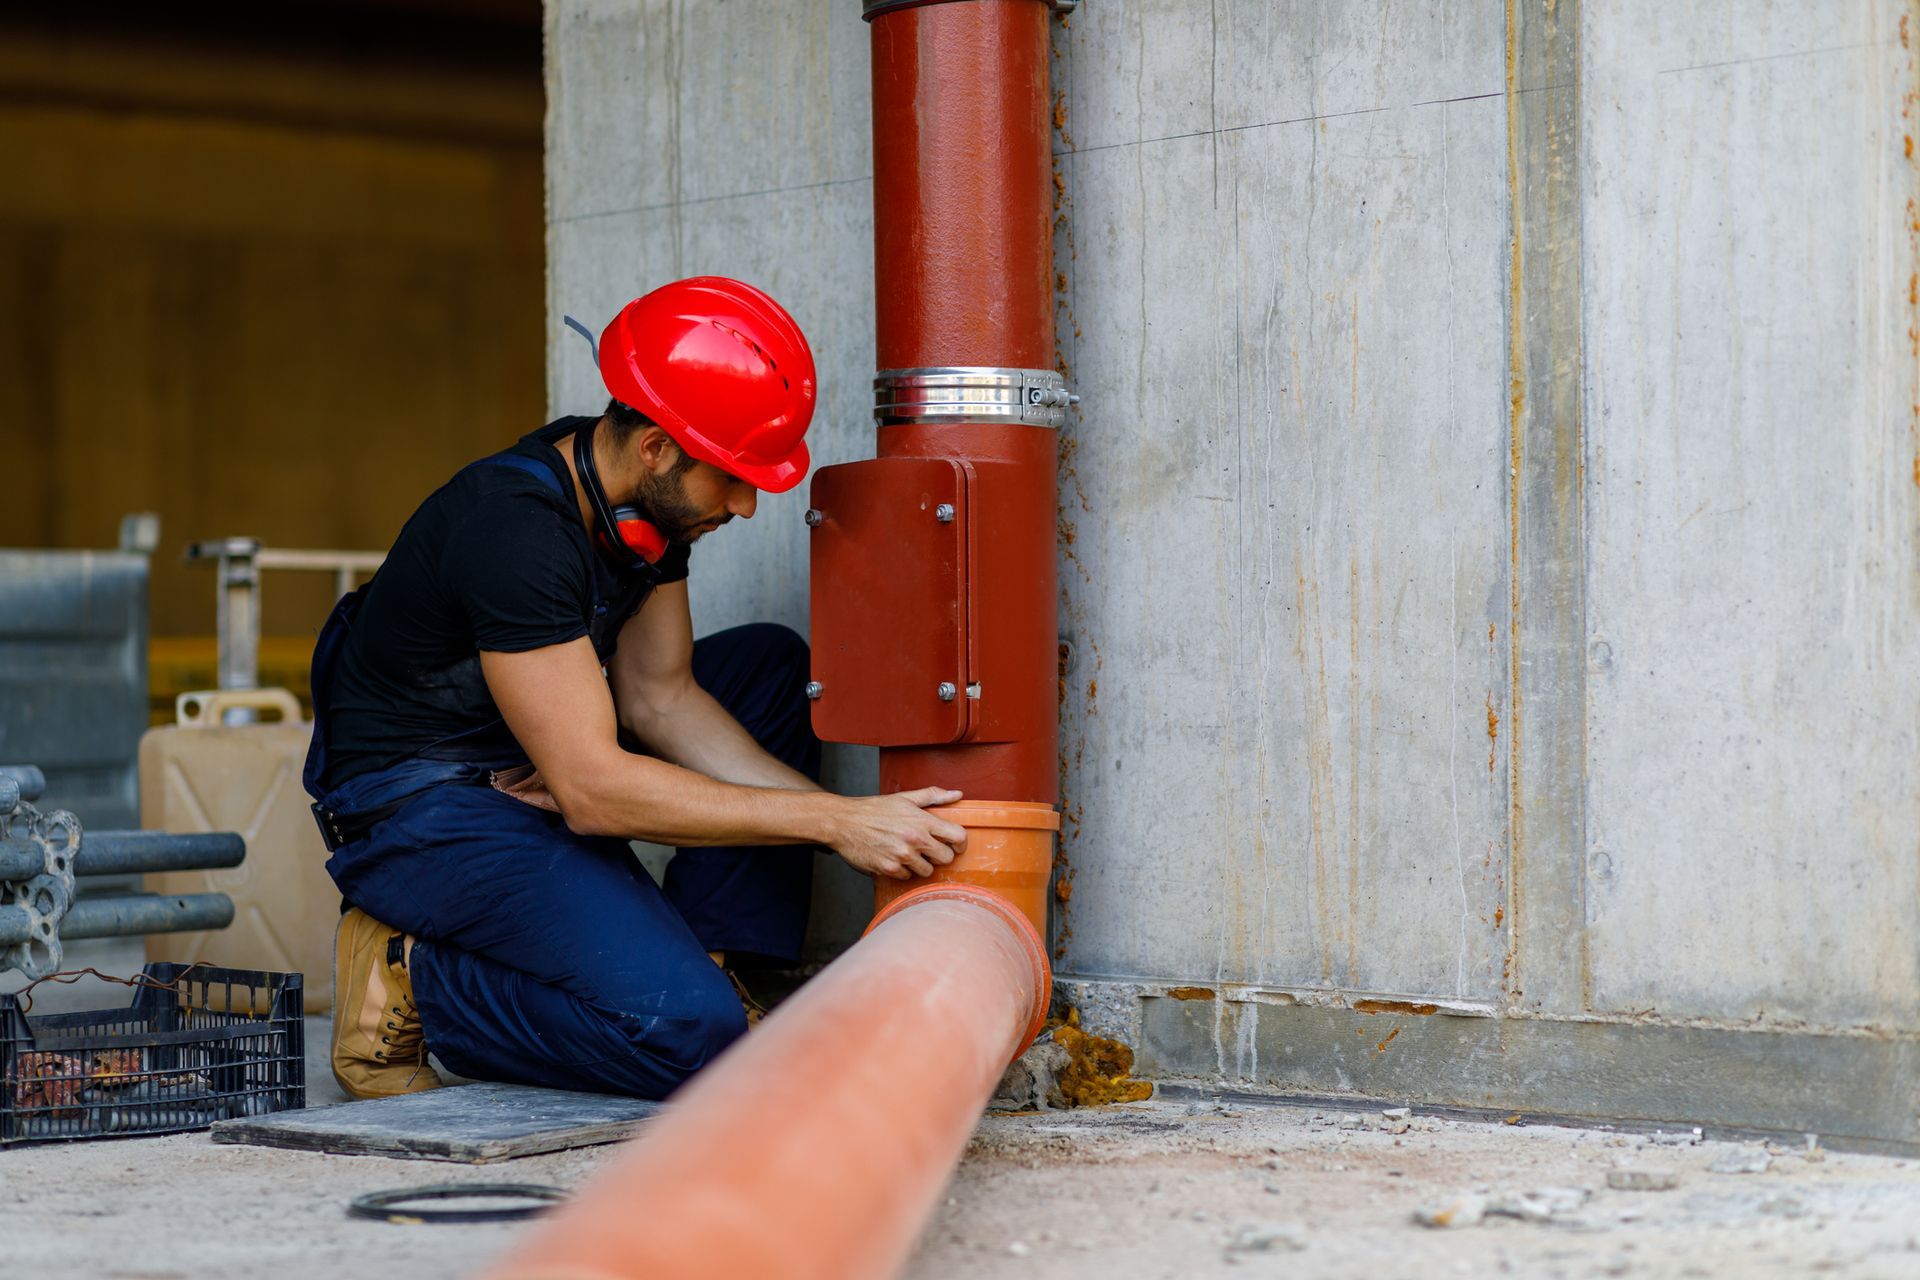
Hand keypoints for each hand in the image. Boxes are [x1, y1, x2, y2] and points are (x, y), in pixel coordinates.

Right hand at [826, 788, 968, 879]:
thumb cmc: (874, 809)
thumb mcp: (904, 798)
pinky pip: (907, 876)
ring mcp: (902, 856)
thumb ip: (933, 796)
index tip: (955, 844)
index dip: (961, 843)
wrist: (844, 822)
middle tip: (929, 849)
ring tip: (907, 851)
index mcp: (922, 820)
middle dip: (940, 854)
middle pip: (946, 858)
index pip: (958, 836)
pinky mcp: (889, 869)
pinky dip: (903, 870)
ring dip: (921, 864)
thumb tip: (957, 795)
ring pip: (927, 871)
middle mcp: (915, 839)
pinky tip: (893, 857)